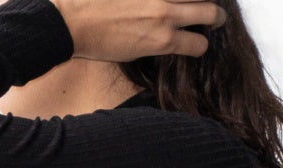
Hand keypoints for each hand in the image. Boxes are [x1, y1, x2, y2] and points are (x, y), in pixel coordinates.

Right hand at [0, 0, 226, 59]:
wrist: (70, 22)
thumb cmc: (85, 0)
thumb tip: (146, 2)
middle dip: (211, 2)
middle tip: (212, 8)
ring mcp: (165, 11)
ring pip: (210, 15)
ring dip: (213, 22)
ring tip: (211, 26)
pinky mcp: (162, 39)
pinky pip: (196, 44)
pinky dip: (198, 46)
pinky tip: (194, 47)